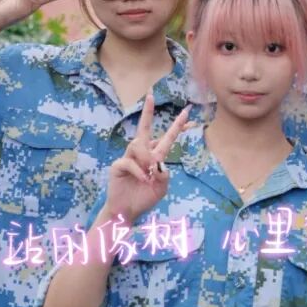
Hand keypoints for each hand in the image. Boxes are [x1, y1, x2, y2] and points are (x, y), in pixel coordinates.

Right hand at [104, 93, 190, 222]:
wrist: (128, 211)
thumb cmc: (145, 197)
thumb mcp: (162, 186)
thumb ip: (164, 173)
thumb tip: (156, 162)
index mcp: (155, 157)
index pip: (167, 138)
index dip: (178, 126)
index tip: (188, 113)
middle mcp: (142, 153)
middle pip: (145, 128)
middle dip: (147, 111)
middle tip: (150, 95)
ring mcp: (128, 158)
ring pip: (138, 144)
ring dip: (146, 158)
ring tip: (149, 174)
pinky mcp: (118, 165)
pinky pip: (129, 161)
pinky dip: (139, 171)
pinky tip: (143, 179)